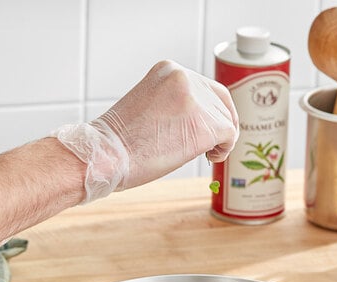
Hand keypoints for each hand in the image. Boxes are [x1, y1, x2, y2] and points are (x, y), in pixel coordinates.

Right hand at [52, 60, 238, 201]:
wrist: (106, 156)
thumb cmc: (119, 143)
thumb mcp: (148, 107)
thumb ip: (173, 104)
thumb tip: (196, 121)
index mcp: (168, 69)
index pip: (203, 86)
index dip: (210, 109)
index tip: (206, 128)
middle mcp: (184, 77)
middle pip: (220, 99)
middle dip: (220, 123)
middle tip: (214, 145)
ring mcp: (195, 100)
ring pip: (225, 119)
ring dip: (219, 139)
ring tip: (205, 154)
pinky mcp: (204, 124)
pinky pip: (229, 134)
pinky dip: (225, 148)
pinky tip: (211, 157)